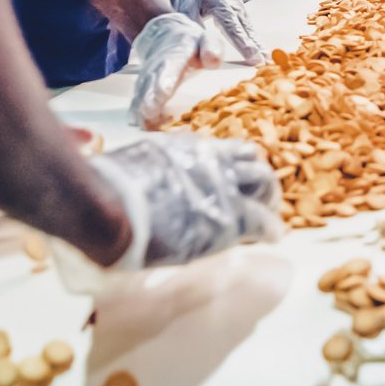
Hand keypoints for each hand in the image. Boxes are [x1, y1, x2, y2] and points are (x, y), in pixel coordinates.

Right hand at [51, 131, 283, 290]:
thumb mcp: (138, 162)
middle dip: (261, 183)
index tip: (238, 182)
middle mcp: (212, 162)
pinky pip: (260, 221)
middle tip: (265, 200)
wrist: (110, 211)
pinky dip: (270, 227)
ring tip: (272, 217)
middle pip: (252, 166)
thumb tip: (148, 166)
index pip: (229, 153)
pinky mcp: (227, 218)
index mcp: (190, 150)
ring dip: (269, 202)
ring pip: (264, 186)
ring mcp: (223, 188)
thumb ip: (155, 166)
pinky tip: (274, 235)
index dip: (237, 168)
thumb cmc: (111, 189)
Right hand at [126, 12, 219, 127]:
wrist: (166, 35)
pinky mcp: (143, 86)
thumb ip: (211, 48)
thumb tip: (213, 60)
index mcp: (176, 53)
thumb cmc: (192, 44)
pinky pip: (138, 98)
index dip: (166, 79)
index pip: (170, 66)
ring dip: (140, 108)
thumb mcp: (207, 40)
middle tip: (148, 113)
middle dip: (149, 98)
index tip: (164, 91)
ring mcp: (147, 76)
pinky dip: (137, 111)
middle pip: (151, 82)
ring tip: (143, 124)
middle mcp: (157, 65)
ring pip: (141, 92)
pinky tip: (138, 124)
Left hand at [164, 0, 266, 65]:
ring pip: (248, 27)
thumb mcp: (184, 9)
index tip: (252, 56)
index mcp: (219, 4)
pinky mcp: (237, 7)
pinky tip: (259, 47)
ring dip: (257, 42)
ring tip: (266, 57)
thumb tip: (199, 46)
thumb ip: (194, 28)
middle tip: (265, 61)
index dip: (243, 44)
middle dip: (255, 46)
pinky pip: (247, 24)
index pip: (233, 28)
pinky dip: (253, 36)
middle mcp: (232, 4)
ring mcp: (237, 5)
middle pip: (245, 29)